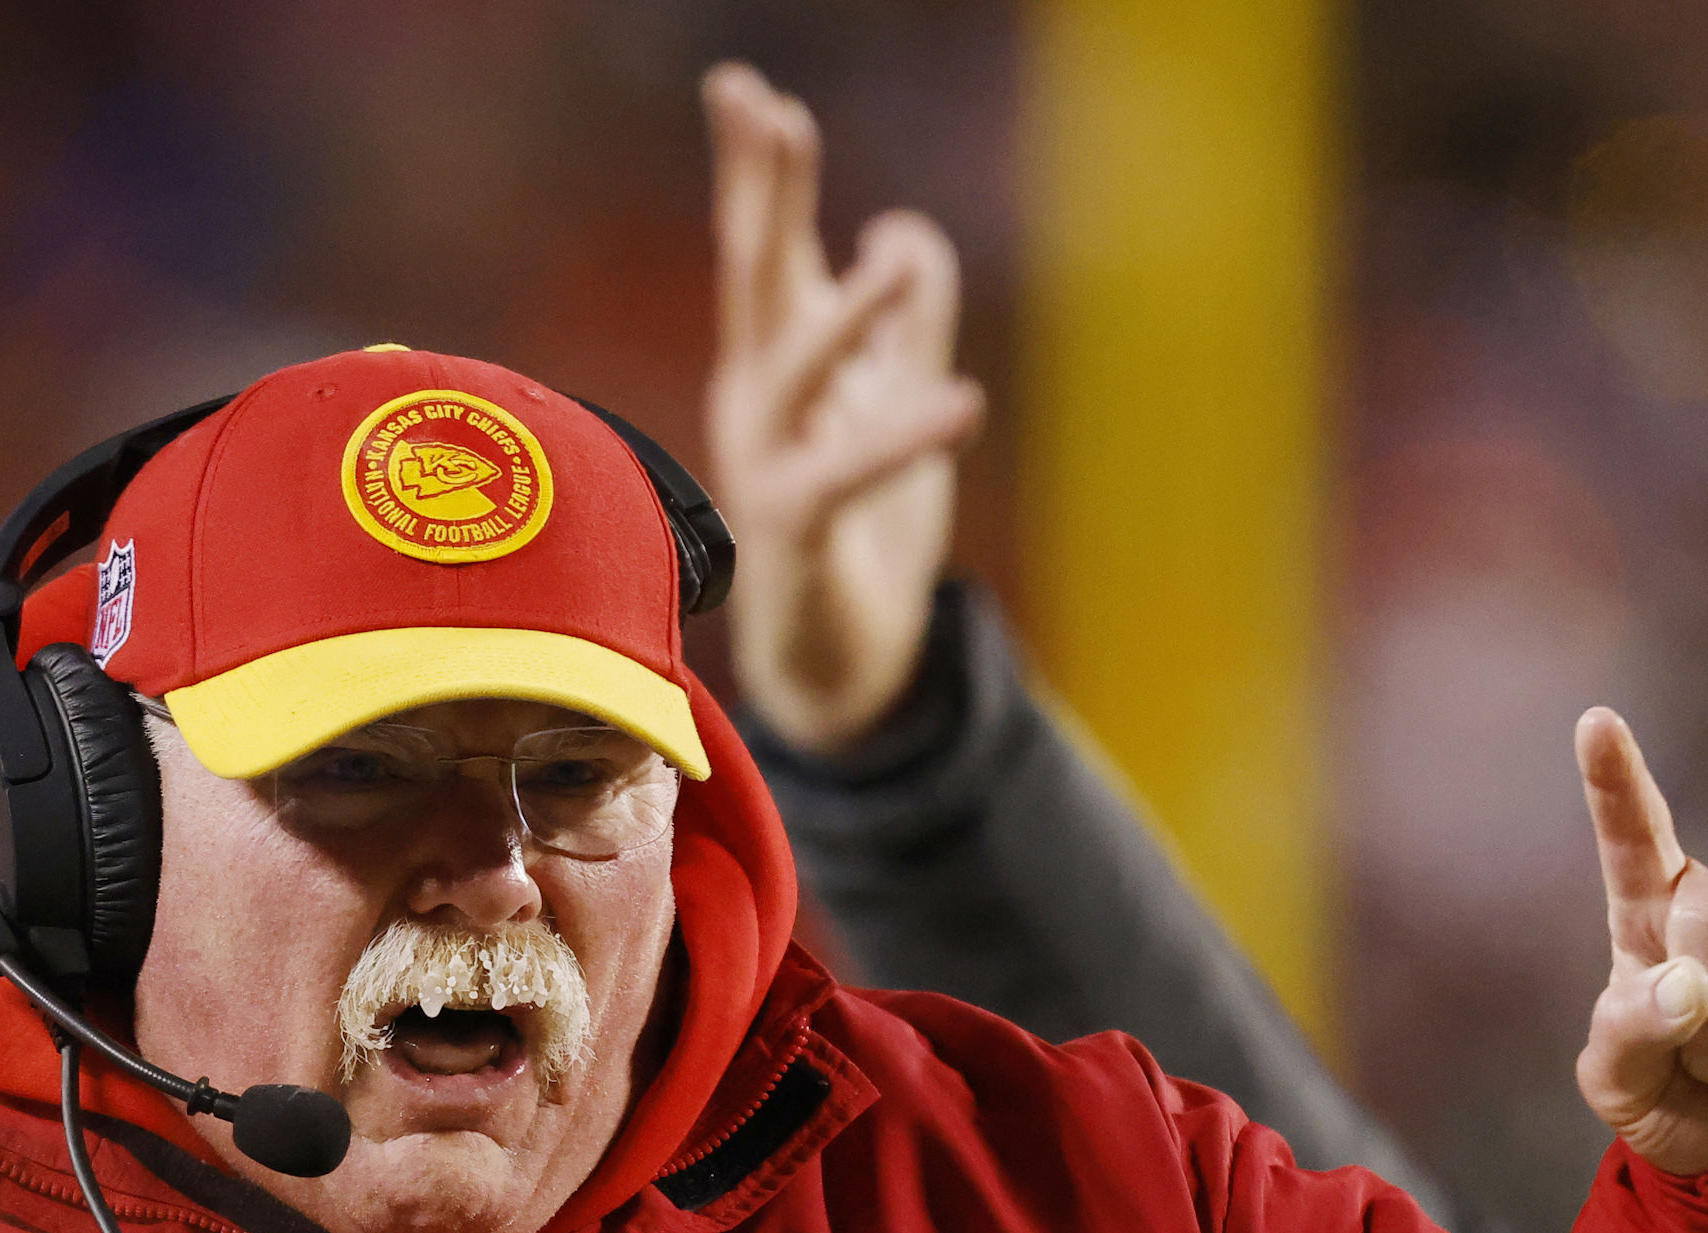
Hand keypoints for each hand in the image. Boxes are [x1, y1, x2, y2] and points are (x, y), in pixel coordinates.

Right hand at [703, 60, 986, 754]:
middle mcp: (757, 405)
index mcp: (777, 364)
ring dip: (849, 317)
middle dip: (760, 198)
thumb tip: (902, 225)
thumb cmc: (858, 530)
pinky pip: (848, 476)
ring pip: (797, 375)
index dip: (756, 174)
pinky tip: (963, 402)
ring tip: (896, 258)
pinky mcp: (798, 536)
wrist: (840, 668)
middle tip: (764, 111)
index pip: (764, 251)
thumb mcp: (891, 401)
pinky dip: (902, 437)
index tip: (744, 88)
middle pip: (754, 283)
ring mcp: (766, 468)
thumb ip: (903, 320)